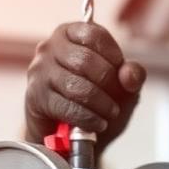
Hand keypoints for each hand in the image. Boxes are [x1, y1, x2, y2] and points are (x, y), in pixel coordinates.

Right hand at [24, 21, 145, 157]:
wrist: (70, 134)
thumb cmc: (96, 102)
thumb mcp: (122, 86)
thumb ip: (133, 75)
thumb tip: (129, 75)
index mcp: (70, 33)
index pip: (94, 34)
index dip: (113, 56)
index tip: (121, 76)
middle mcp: (50, 47)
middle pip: (85, 60)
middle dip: (108, 84)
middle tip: (116, 100)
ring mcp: (39, 71)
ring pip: (76, 85)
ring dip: (100, 104)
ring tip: (110, 113)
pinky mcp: (35, 96)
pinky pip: (66, 106)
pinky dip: (88, 118)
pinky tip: (97, 123)